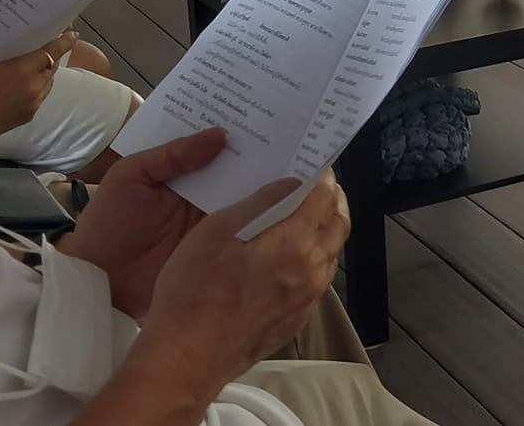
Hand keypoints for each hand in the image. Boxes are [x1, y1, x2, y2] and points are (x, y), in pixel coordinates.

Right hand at [0, 29, 77, 144]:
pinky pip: (40, 95)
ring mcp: (34, 102)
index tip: (71, 32)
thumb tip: (22, 41)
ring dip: (43, 72)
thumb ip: (8, 50)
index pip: (52, 50)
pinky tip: (23, 84)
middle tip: (48, 45)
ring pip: (47, 81)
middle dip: (51, 55)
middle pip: (52, 65)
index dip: (64, 40)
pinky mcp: (30, 114)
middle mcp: (34, 85)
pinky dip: (36, 87)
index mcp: (23, 68)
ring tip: (32, 65)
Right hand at [92, 150, 347, 385]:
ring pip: (330, 255)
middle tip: (319, 184)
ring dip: (325, 231)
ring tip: (306, 217)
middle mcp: (311, 272)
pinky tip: (290, 257)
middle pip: (338, 225)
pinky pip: (316, 281)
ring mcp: (306, 301)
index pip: (324, 198)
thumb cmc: (194, 292)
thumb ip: (258, 203)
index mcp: (294, 244)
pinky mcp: (294, 322)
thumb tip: (289, 182)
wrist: (186, 359)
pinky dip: (313, 259)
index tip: (315, 164)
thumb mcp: (216, 231)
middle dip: (333, 200)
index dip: (322, 177)